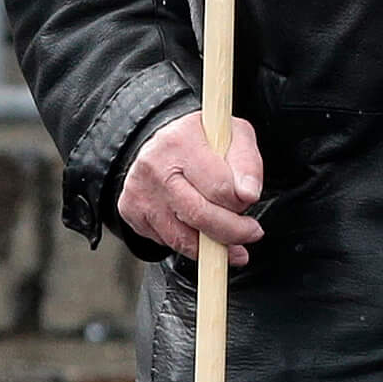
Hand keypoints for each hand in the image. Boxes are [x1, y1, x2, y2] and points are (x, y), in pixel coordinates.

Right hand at [116, 111, 263, 263]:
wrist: (163, 141)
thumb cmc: (203, 138)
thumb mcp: (234, 135)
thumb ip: (247, 163)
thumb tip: (248, 195)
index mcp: (182, 142)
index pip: (218, 186)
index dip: (241, 201)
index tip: (251, 201)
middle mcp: (155, 167)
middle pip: (198, 215)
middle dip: (232, 231)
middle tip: (250, 232)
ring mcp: (140, 192)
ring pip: (181, 236)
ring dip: (212, 247)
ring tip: (233, 244)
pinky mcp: (131, 211)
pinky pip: (166, 240)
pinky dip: (189, 243)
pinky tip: (202, 232)